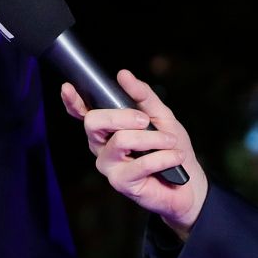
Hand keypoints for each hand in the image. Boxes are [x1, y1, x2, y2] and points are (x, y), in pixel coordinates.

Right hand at [61, 69, 207, 238]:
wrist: (189, 183)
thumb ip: (142, 95)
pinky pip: (140, 163)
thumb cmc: (170, 148)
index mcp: (107, 128)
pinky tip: (175, 157)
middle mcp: (101, 146)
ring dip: (153, 138)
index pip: (82, 113)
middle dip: (123, 116)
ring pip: (120, 140)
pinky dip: (163, 157)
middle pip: (94, 122)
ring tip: (171, 142)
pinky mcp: (120, 183)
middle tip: (146, 121)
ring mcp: (108, 165)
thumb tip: (122, 74)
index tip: (68, 87)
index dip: (72, 101)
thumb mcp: (161, 115)